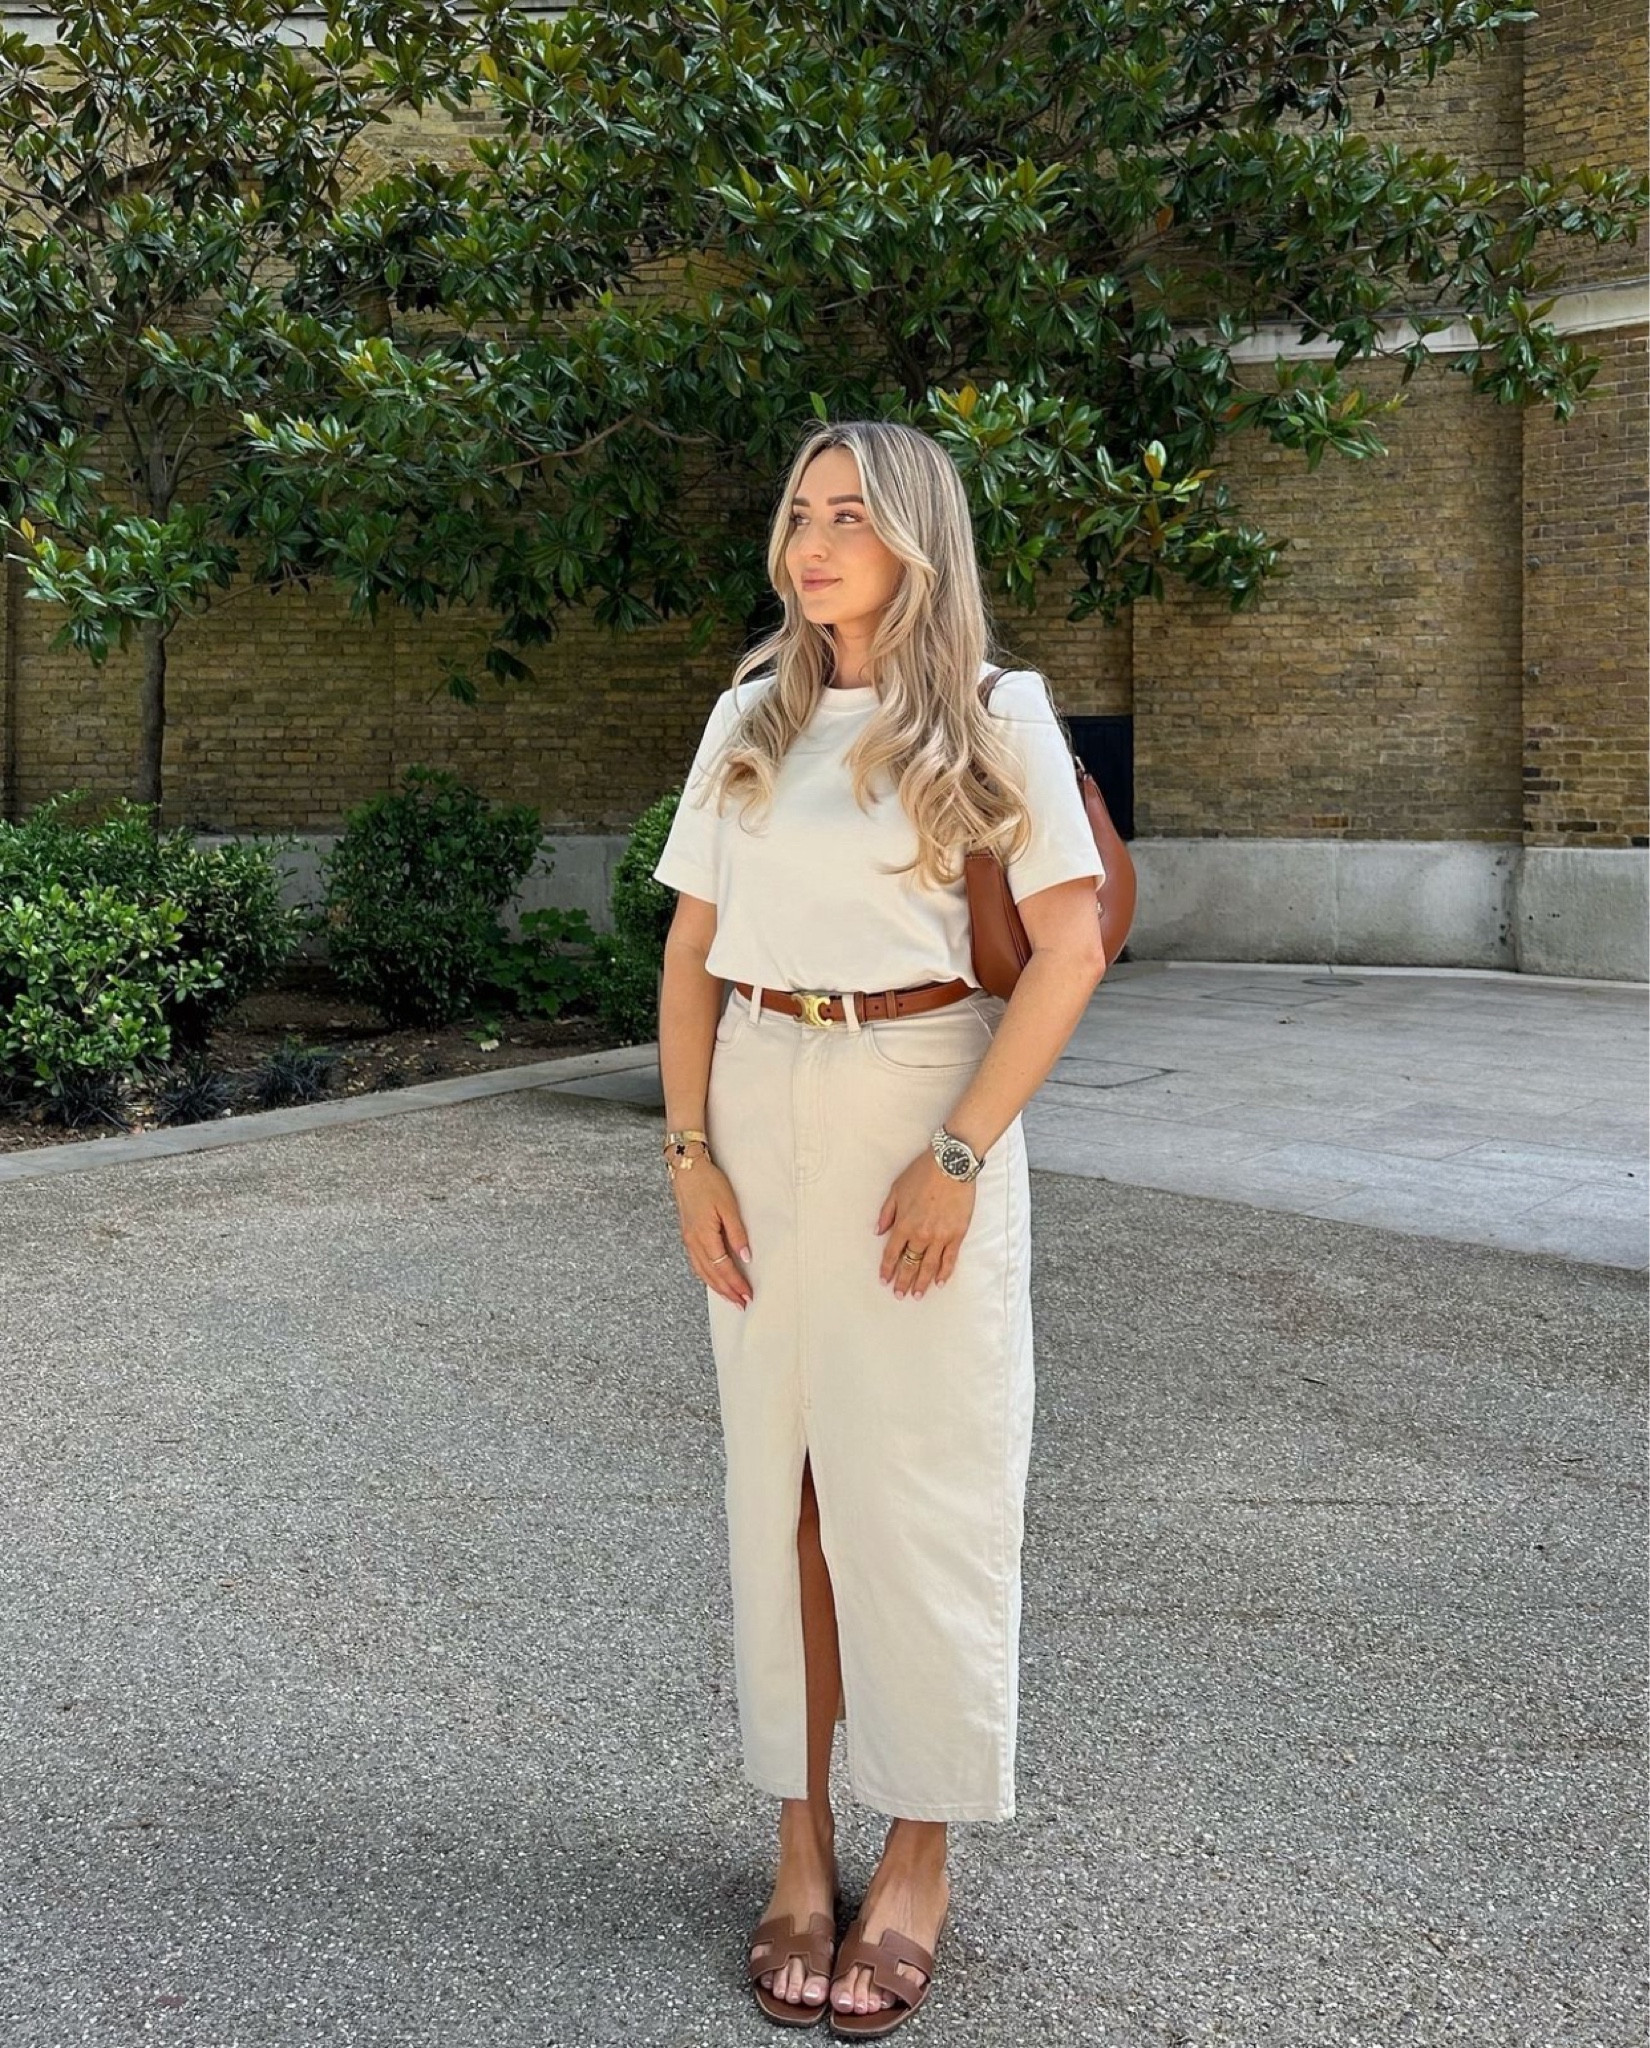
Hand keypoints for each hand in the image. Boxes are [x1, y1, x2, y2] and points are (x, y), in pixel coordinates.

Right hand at [671, 1157, 752, 1308]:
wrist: (687, 1168)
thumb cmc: (708, 1183)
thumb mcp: (728, 1207)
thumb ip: (737, 1234)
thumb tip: (746, 1257)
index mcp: (704, 1236)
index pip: (723, 1268)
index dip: (736, 1283)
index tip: (747, 1295)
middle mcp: (693, 1242)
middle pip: (711, 1275)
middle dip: (727, 1291)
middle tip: (741, 1304)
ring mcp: (688, 1240)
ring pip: (702, 1272)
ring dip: (717, 1287)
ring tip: (730, 1297)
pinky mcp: (688, 1235)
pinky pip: (697, 1263)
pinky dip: (707, 1276)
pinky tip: (714, 1279)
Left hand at [874, 1149, 975, 1298]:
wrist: (951, 1165)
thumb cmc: (922, 1173)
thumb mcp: (896, 1190)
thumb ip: (887, 1213)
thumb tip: (878, 1231)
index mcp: (903, 1224)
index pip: (892, 1253)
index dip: (887, 1268)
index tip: (885, 1280)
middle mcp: (920, 1235)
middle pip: (909, 1264)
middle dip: (903, 1281)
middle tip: (900, 1295)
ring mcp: (940, 1237)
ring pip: (929, 1266)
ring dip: (922, 1283)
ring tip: (918, 1295)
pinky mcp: (957, 1234)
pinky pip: (950, 1259)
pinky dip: (944, 1272)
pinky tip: (939, 1282)